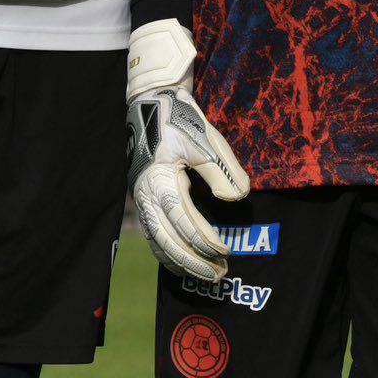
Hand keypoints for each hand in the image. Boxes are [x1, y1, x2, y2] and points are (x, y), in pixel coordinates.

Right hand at [125, 19, 249, 281]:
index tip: (226, 251)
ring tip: (204, 274)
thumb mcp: (205, 141)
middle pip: (168, 240)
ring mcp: (140, 197)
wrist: (150, 102)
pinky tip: (181, 263)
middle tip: (219, 274)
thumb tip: (237, 200)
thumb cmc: (180, 120)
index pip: (184, 221)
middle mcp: (145, 194)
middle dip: (193, 261)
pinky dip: (166, 253)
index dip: (205, 241)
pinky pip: (152, 234)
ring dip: (180, 262)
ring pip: (157, 241)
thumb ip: (222, 172)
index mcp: (160, 180)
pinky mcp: (141, 198)